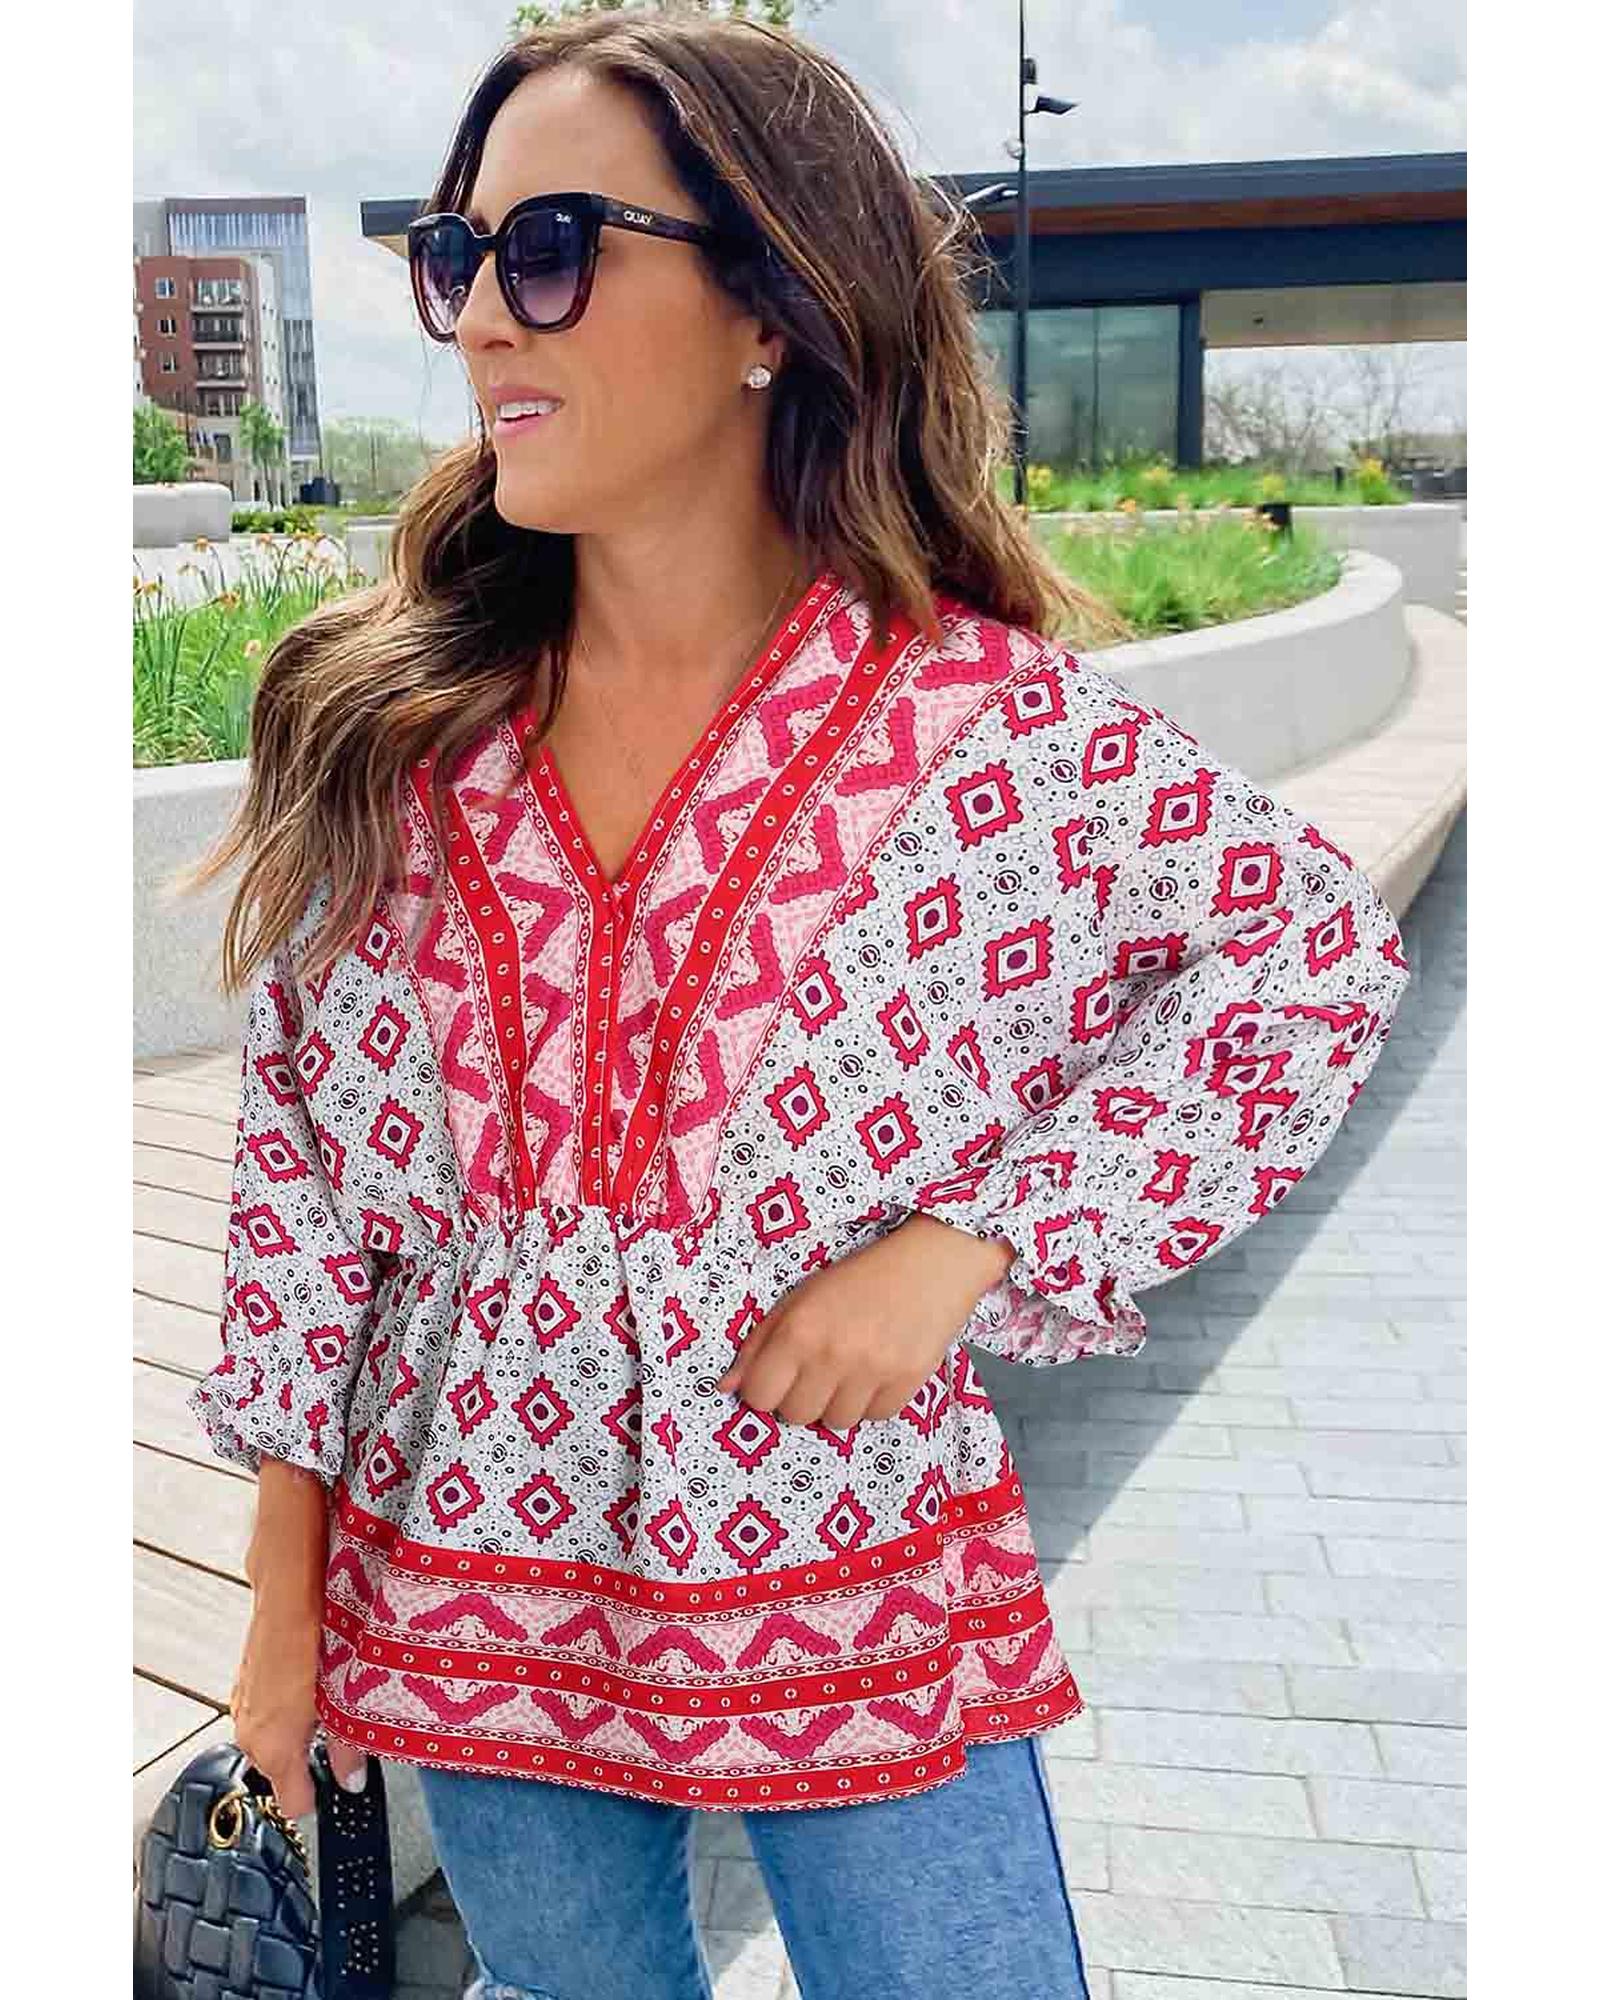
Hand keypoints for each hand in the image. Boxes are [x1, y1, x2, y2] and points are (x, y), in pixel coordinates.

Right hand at [228, 1600, 367, 1820]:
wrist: (288, 1590)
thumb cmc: (311, 1639)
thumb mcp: (340, 1700)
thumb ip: (347, 1746)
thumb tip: (353, 1778)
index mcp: (272, 1748)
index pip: (291, 1803)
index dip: (318, 1798)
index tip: (337, 1789)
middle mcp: (251, 1734)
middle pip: (281, 1772)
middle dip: (309, 1763)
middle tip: (341, 1741)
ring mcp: (244, 1708)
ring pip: (273, 1741)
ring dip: (298, 1733)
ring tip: (328, 1706)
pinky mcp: (245, 1684)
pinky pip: (266, 1713)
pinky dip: (286, 1709)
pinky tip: (309, 1684)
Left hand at [714, 1211, 1015, 1427]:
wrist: (930, 1263)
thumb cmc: (858, 1278)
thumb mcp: (800, 1298)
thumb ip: (761, 1342)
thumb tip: (726, 1387)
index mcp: (799, 1329)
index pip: (758, 1395)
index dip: (765, 1388)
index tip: (779, 1375)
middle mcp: (833, 1354)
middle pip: (795, 1415)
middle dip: (800, 1397)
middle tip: (817, 1369)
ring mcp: (873, 1371)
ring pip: (835, 1422)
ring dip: (837, 1402)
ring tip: (850, 1370)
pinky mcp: (908, 1382)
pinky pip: (874, 1418)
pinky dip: (872, 1402)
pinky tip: (877, 1372)